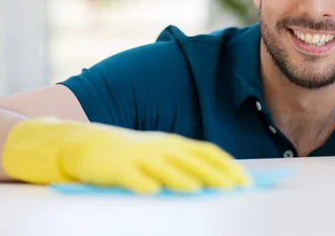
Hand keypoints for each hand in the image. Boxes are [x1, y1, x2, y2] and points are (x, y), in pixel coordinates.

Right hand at [2, 117, 250, 192]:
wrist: (90, 145)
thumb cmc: (134, 154)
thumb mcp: (162, 154)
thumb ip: (186, 164)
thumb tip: (217, 181)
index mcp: (174, 143)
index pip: (207, 152)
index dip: (227, 165)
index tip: (244, 180)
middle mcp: (160, 147)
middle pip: (191, 161)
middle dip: (213, 175)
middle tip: (232, 189)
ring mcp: (138, 156)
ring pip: (162, 168)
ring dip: (180, 178)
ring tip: (197, 190)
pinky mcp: (117, 168)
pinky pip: (130, 177)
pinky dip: (141, 183)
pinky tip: (152, 192)